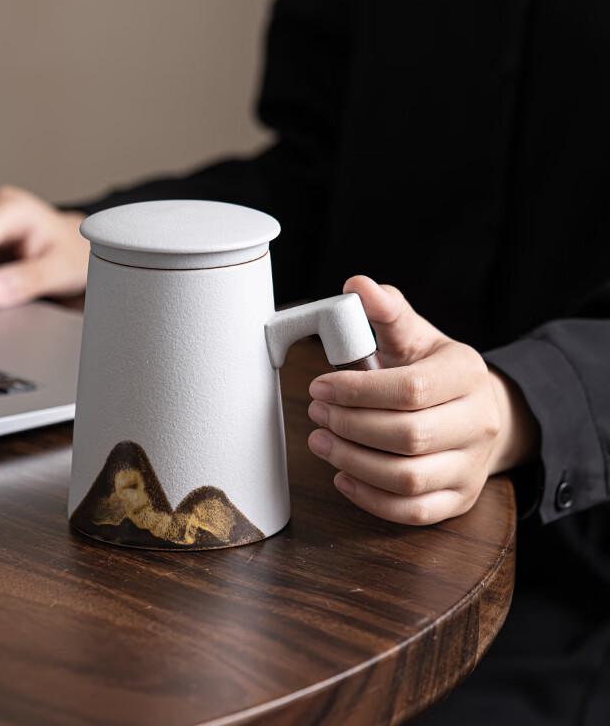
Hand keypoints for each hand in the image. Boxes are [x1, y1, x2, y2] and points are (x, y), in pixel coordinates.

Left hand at [307, 276, 538, 524]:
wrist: (478, 410)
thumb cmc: (435, 370)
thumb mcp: (415, 335)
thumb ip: (386, 311)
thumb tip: (357, 285)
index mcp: (467, 374)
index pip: (411, 388)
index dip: (357, 391)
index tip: (320, 385)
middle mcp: (479, 423)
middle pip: (409, 436)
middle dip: (350, 426)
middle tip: (317, 413)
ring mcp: (472, 466)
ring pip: (408, 478)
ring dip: (353, 461)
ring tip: (321, 442)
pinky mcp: (460, 499)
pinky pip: (414, 512)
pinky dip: (371, 498)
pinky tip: (342, 476)